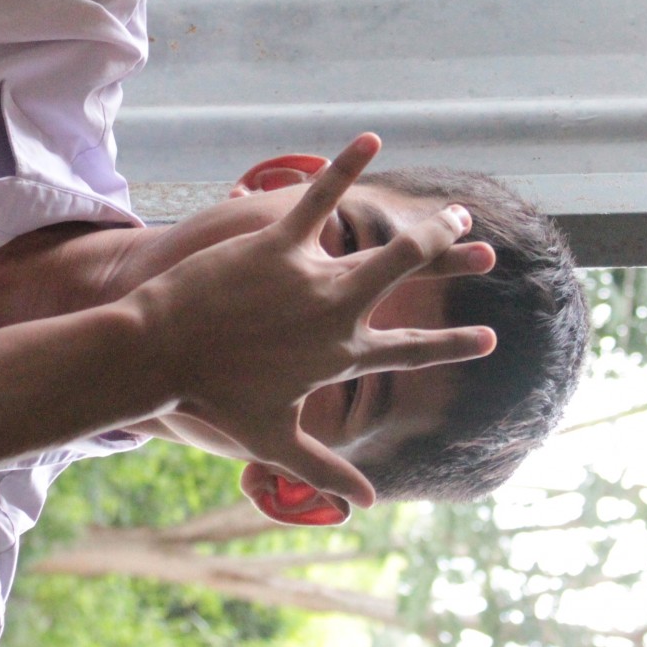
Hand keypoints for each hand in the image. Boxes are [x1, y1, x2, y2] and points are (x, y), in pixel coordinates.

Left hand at [124, 134, 496, 507]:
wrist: (159, 356)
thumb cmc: (213, 400)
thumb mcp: (274, 439)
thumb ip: (323, 470)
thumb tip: (366, 506)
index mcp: (340, 356)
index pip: (411, 353)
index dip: (452, 346)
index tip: (487, 340)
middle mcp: (337, 314)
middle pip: (410, 283)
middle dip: (451, 260)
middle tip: (480, 247)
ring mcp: (311, 276)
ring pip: (386, 245)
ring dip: (427, 226)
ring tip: (456, 213)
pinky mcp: (277, 245)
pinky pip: (320, 198)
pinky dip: (346, 167)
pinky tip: (370, 140)